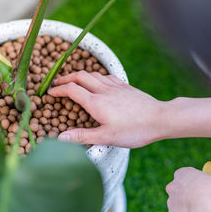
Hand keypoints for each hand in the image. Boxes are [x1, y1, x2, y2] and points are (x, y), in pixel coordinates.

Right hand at [48, 71, 166, 147]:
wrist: (161, 118)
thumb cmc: (134, 130)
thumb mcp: (106, 137)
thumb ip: (82, 136)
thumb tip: (60, 138)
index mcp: (96, 102)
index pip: (71, 89)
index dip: (58, 89)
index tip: (50, 93)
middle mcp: (104, 90)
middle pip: (80, 76)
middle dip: (66, 78)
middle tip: (57, 83)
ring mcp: (116, 86)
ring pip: (93, 73)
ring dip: (80, 75)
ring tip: (74, 81)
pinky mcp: (126, 86)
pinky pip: (107, 76)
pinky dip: (96, 76)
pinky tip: (98, 81)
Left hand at [166, 167, 210, 211]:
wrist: (208, 207)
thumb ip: (207, 183)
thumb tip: (210, 189)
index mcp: (182, 174)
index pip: (184, 178)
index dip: (194, 186)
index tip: (202, 191)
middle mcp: (172, 187)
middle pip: (179, 194)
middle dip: (188, 201)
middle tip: (202, 207)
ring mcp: (170, 203)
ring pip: (179, 210)